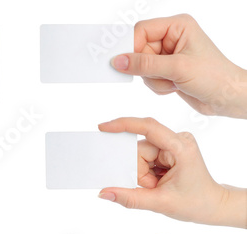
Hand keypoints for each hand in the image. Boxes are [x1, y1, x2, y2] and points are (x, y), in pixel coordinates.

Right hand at [97, 117, 246, 227]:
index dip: (124, 125)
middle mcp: (176, 140)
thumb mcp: (159, 203)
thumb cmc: (194, 202)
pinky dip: (145, 174)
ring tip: (158, 186)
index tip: (104, 128)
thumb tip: (104, 193)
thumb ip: (129, 198)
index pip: (148, 127)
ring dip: (142, 175)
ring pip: (139, 156)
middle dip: (139, 172)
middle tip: (154, 187)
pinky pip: (143, 159)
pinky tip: (157, 182)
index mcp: (180, 147)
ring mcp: (171, 144)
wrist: (211, 205)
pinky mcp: (166, 150)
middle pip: (139, 150)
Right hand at [111, 14, 246, 117]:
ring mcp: (168, 55)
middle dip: (148, 70)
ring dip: (155, 80)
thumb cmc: (212, 76)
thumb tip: (118, 61)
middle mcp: (171, 38)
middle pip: (139, 51)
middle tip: (164, 76)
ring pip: (142, 68)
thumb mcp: (176, 68)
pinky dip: (158, 87)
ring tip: (173, 82)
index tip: (121, 63)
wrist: (225, 96)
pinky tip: (174, 87)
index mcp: (177, 26)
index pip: (141, 31)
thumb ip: (145, 64)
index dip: (131, 48)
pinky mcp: (166, 70)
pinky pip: (148, 79)